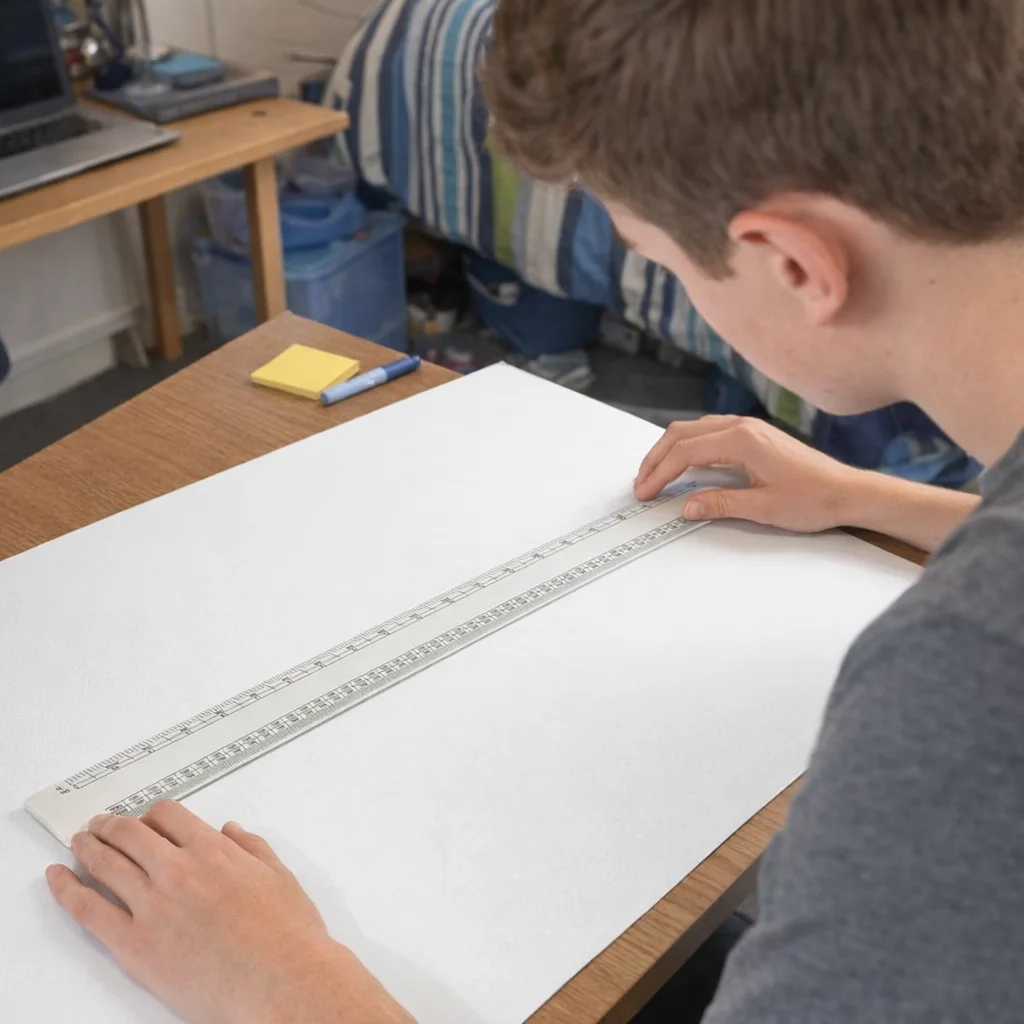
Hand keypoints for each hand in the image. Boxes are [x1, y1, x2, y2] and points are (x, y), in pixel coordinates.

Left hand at [47, 801, 412, 1023]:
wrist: (282, 983)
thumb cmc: (287, 936)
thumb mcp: (279, 877)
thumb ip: (252, 848)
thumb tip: (233, 832)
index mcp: (213, 851)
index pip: (167, 816)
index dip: (152, 814)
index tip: (145, 819)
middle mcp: (178, 870)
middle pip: (130, 833)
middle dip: (112, 825)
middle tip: (101, 825)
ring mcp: (153, 907)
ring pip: (106, 863)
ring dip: (88, 846)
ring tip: (80, 842)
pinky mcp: (135, 946)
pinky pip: (89, 910)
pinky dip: (67, 889)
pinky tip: (58, 877)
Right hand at [634, 416, 860, 532]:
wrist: (847, 491)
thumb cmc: (813, 499)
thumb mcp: (763, 508)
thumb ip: (720, 504)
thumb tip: (686, 507)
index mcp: (742, 440)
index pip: (685, 452)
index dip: (660, 474)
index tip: (645, 493)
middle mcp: (742, 426)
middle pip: (682, 433)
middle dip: (656, 458)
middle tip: (641, 484)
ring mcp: (748, 427)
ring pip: (693, 430)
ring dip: (670, 450)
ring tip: (655, 475)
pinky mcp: (754, 435)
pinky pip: (709, 433)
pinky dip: (688, 447)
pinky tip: (683, 464)